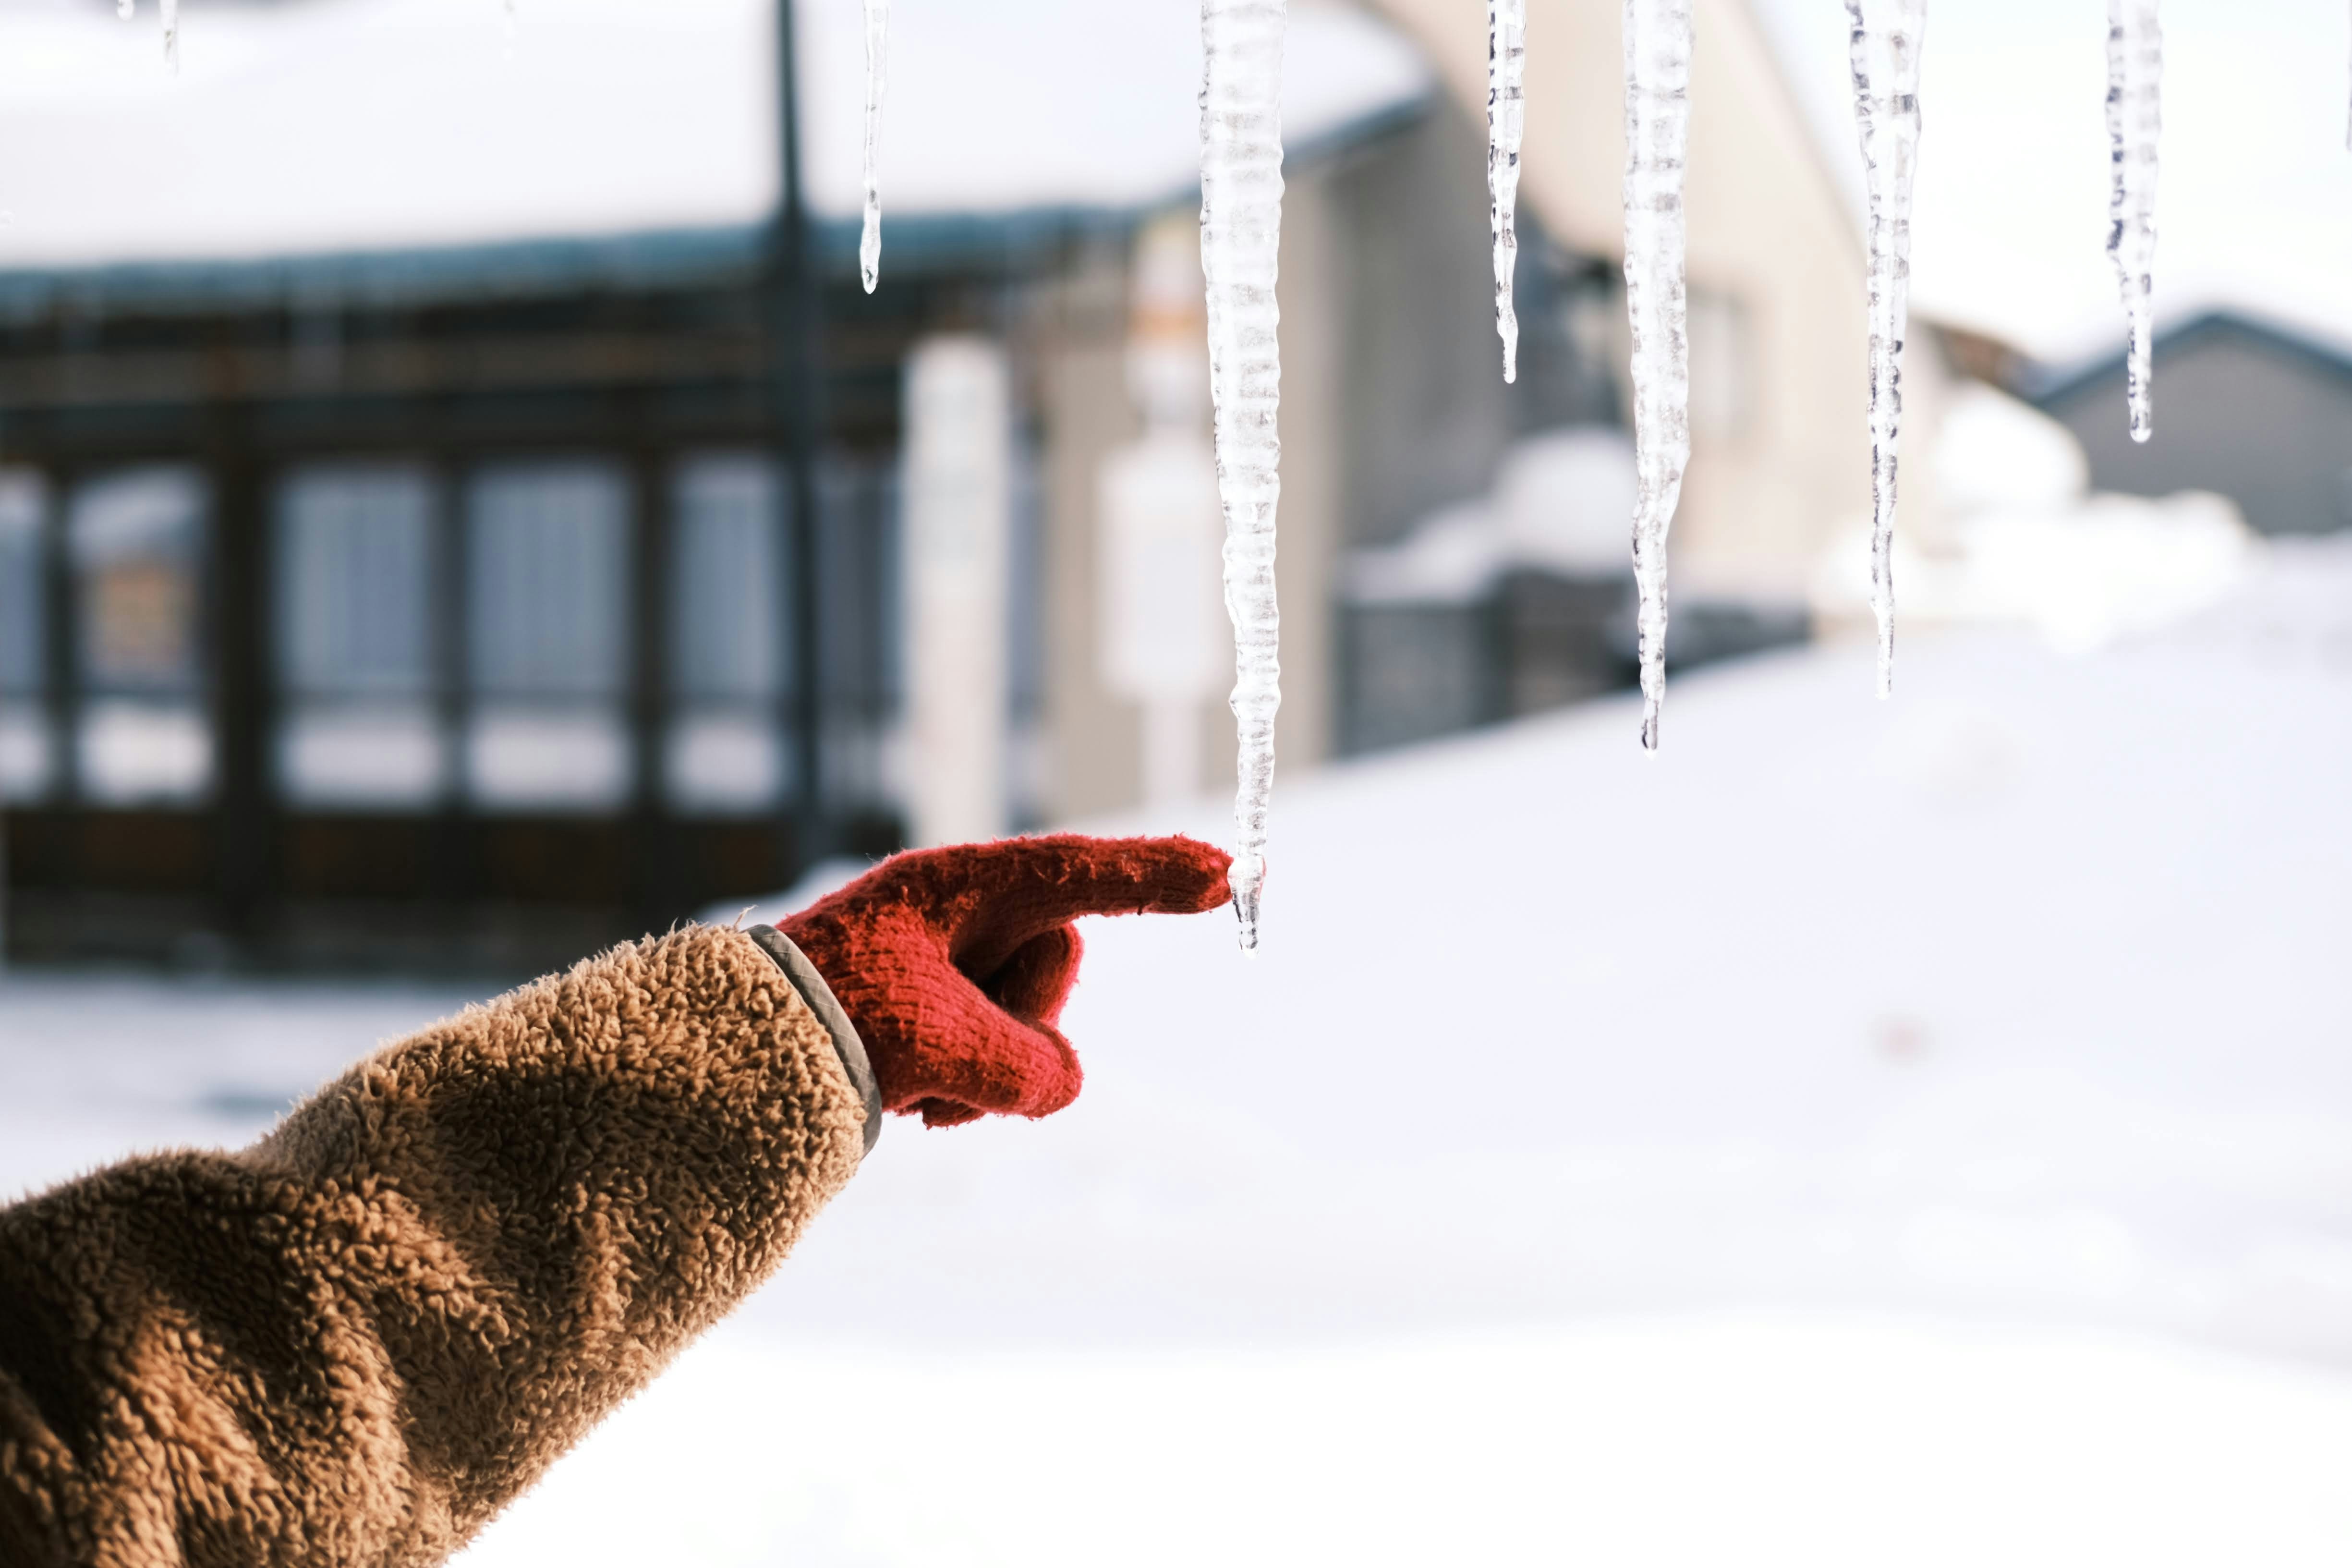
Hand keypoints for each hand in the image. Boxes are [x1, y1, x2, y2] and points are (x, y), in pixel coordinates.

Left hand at [781, 835, 1231, 1126]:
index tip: (1234, 871)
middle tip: (950, 1051)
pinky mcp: (937, 1022)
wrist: (727, 1068)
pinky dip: (964, 1091)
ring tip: (915, 1081)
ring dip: (985, 1068)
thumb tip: (1056, 1083)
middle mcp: (960, 920)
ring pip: (1033, 1024)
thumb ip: (1026, 1064)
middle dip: (1023, 1018)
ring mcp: (949, 972)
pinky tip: (910, 1098)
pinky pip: (999, 1061)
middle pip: (1061, 960)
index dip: (1159, 873)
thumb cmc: (824, 1023)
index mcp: (959, 888)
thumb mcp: (937, 1043)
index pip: (1083, 872)